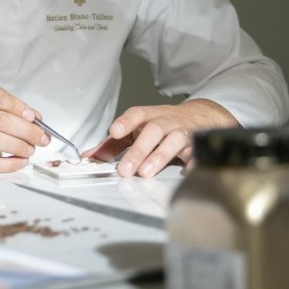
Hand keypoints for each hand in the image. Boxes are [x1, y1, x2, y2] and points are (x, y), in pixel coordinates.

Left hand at [83, 99, 237, 176]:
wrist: (199, 117)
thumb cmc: (161, 126)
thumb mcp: (136, 131)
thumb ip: (113, 144)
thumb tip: (90, 157)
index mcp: (149, 116)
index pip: (137, 114)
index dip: (125, 122)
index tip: (114, 132)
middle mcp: (166, 121)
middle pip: (153, 130)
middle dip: (138, 150)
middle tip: (125, 170)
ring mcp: (183, 132)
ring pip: (174, 140)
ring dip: (160, 156)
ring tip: (145, 172)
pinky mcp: (197, 146)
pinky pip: (197, 153)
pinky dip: (192, 163)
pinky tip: (184, 173)